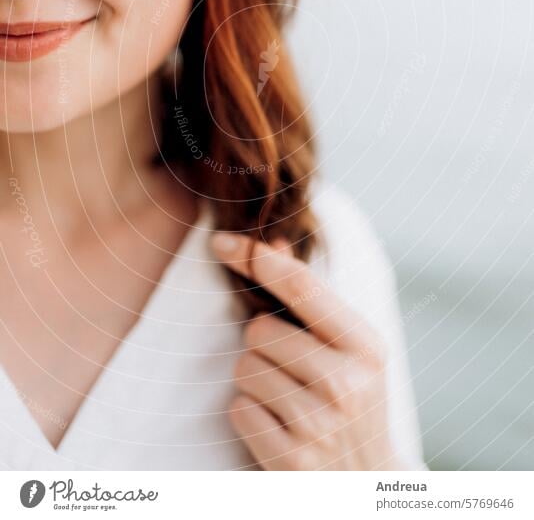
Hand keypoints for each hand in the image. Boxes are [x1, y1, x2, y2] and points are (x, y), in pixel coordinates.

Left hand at [211, 231, 408, 470]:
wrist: (366, 485)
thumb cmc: (352, 402)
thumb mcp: (350, 349)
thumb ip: (311, 297)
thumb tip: (270, 244)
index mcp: (366, 345)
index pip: (302, 286)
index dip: (257, 259)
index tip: (222, 242)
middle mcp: (347, 382)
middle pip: (260, 329)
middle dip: (264, 344)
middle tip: (293, 369)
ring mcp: (319, 424)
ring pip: (244, 367)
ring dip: (255, 381)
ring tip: (288, 399)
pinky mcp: (290, 460)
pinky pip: (239, 409)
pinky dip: (250, 415)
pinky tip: (280, 428)